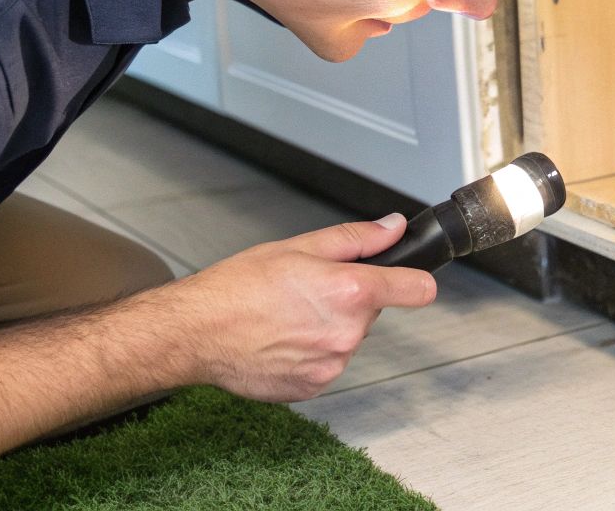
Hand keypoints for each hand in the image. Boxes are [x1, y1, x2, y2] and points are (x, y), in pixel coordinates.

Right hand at [164, 213, 436, 401]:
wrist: (196, 332)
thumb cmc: (237, 287)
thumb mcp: (299, 246)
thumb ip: (356, 239)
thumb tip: (393, 228)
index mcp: (351, 292)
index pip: (418, 289)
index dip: (415, 280)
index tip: (411, 279)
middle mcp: (348, 332)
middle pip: (371, 311)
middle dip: (349, 300)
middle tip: (308, 291)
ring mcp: (332, 364)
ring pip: (347, 338)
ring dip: (328, 328)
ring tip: (286, 316)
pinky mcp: (313, 387)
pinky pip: (326, 364)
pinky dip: (310, 353)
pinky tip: (280, 340)